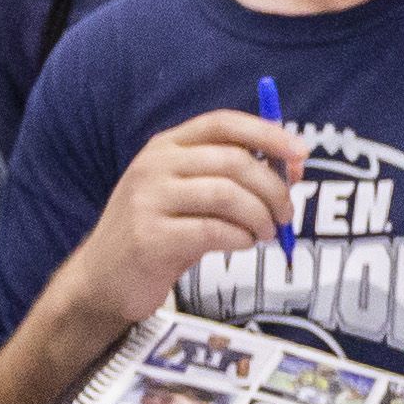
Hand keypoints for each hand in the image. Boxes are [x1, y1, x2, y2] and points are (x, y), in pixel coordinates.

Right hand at [53, 111, 301, 331]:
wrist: (102, 280)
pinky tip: (242, 244)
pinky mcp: (151, 237)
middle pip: (233, 161)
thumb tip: (293, 168)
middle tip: (286, 214)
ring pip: (228, 195)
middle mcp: (154, 165)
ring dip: (260, 216)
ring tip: (265, 233)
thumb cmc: (157, 234)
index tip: (301, 154)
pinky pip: (214, 231)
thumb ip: (232, 178)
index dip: (268, 134)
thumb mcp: (188, 195)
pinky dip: (240, 238)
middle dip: (272, 188)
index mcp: (166, 146)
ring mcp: (148, 200)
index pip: (224, 123)